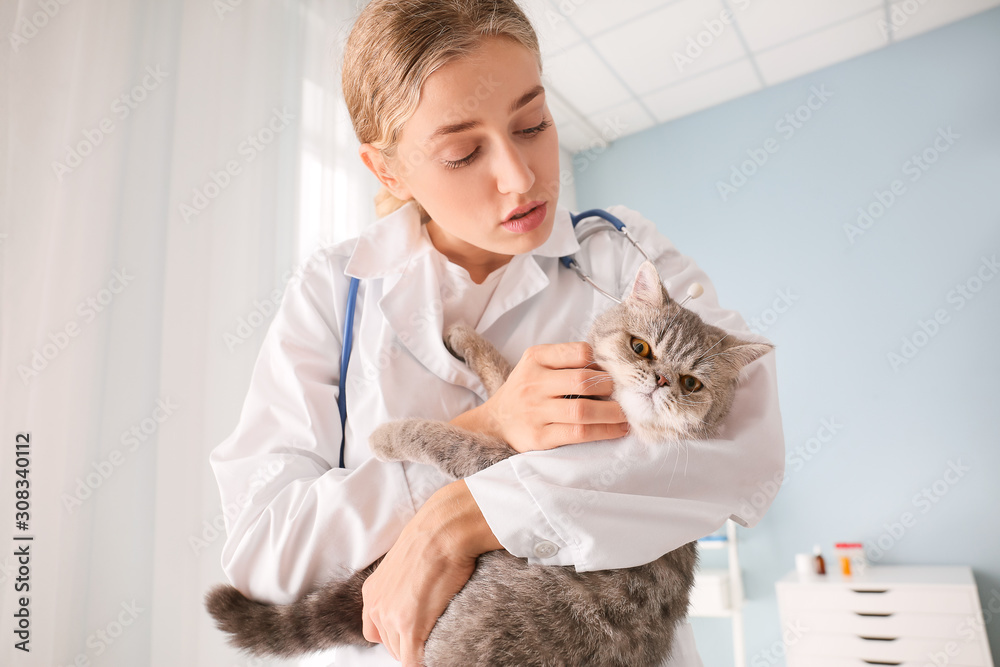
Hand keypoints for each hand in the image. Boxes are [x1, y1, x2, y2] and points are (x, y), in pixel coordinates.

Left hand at [361, 481, 491, 665]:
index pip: (377, 631)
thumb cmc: (433, 536)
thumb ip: (401, 584)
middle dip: (410, 644)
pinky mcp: (410, 626)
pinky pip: (415, 660)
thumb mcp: (405, 561)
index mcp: (373, 592)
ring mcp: (391, 618)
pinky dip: (428, 660)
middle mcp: (377, 606)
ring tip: (439, 639)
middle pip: (390, 645)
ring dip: (420, 651)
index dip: (397, 635)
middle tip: (432, 635)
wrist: (445, 528)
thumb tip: (415, 595)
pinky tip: (441, 651)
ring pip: (403, 654)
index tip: (414, 633)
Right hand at [473, 341, 628, 452]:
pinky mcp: (539, 436)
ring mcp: (534, 411)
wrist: (494, 422)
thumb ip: (566, 362)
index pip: (578, 352)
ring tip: (626, 414)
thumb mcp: (537, 366)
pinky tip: (617, 430)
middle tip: (624, 394)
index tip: (613, 372)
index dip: (601, 362)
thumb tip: (611, 368)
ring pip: (583, 411)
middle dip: (610, 388)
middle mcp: (532, 382)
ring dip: (612, 413)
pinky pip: (578, 434)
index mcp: (535, 358)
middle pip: (583, 382)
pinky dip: (604, 432)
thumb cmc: (526, 391)